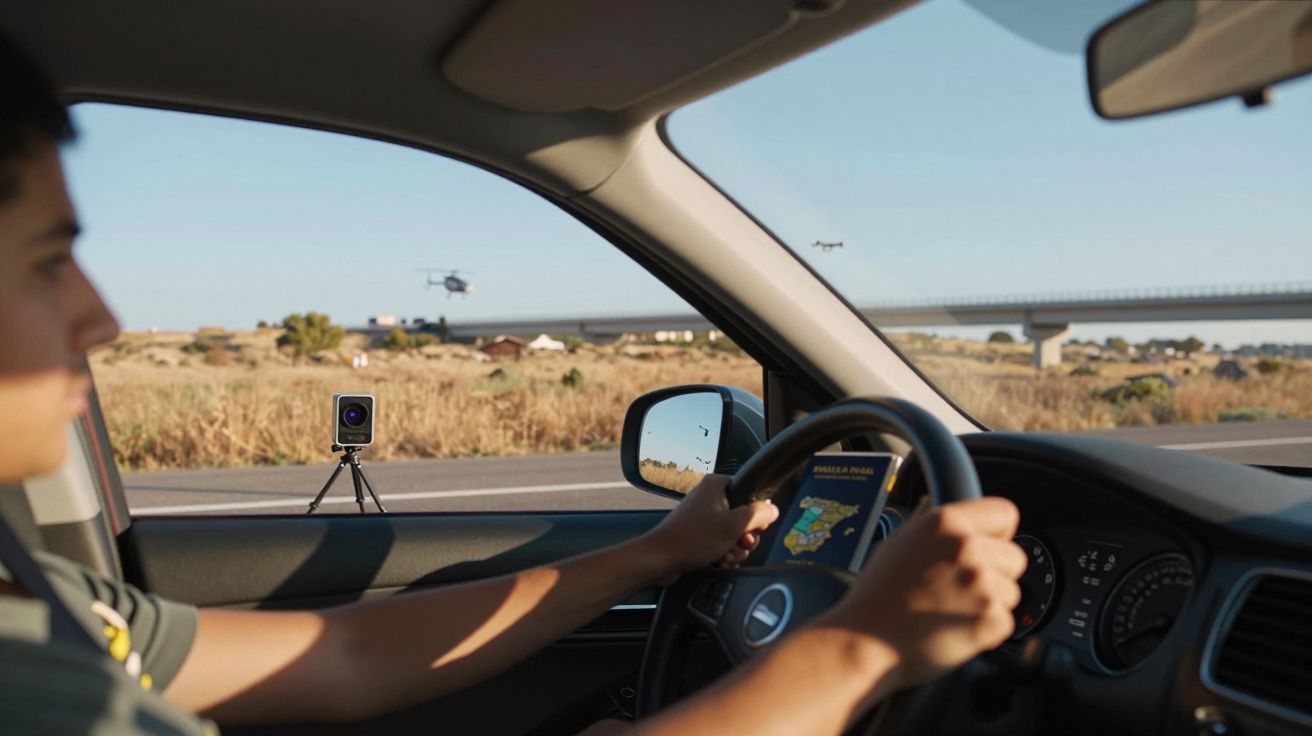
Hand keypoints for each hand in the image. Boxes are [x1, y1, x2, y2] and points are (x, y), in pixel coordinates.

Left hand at [637, 474, 778, 583]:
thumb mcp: (734, 525)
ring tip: (727, 557)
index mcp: (717, 485)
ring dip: (735, 548)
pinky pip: (721, 541)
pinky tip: (721, 562)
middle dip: (745, 537)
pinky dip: (724, 553)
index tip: (754, 529)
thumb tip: (773, 509)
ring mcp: (703, 515)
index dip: (757, 513)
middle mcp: (710, 496)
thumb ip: (758, 514)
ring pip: (734, 532)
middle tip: (739, 545)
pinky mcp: (699, 533)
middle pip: (744, 516)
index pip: (750, 493)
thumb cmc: (696, 538)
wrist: (661, 558)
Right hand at [822, 497, 1026, 690]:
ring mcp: (982, 585)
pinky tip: (954, 628)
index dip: (997, 532)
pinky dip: (985, 630)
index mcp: (946, 522)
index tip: (987, 545)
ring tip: (951, 610)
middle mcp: (967, 548)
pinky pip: (1005, 621)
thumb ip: (925, 521)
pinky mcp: (990, 620)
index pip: (1004, 513)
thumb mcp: (896, 542)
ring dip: (990, 603)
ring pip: (1011, 591)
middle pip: (1014, 556)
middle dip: (996, 572)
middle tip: (961, 587)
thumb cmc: (875, 596)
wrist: (864, 643)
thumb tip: (935, 502)